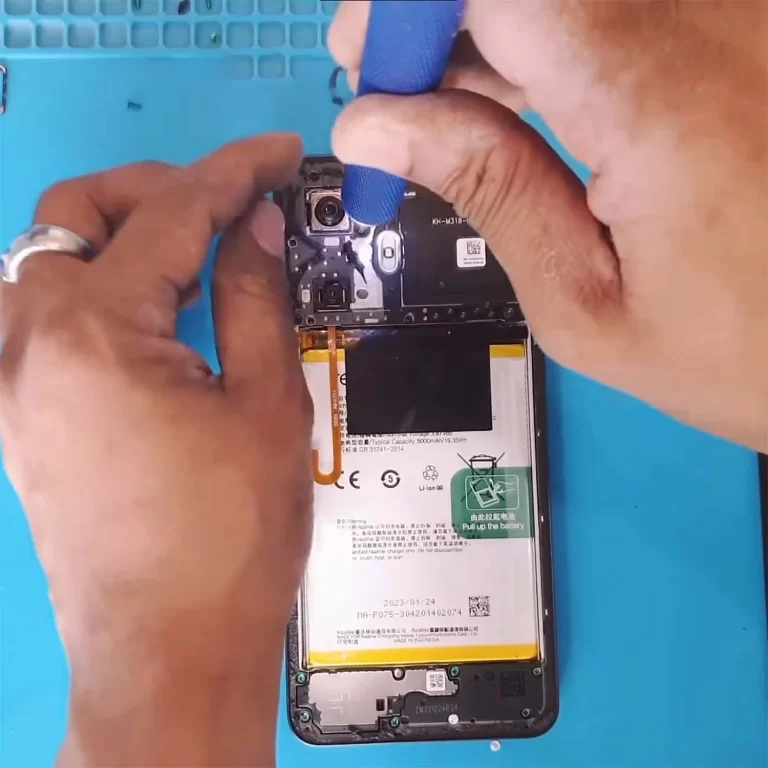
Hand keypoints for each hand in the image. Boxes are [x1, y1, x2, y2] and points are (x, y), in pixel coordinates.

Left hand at [0, 135, 310, 765]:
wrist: (171, 649)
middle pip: (74, 213)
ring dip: (113, 235)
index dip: (233, 173)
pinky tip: (146, 313)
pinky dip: (90, 290)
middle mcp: (26, 346)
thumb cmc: (232, 536)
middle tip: (228, 206)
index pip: (170, 216)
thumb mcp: (268, 405)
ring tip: (189, 253)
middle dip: (157, 189)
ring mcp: (8, 386)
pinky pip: (35, 319)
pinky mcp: (16, 421)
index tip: (279, 154)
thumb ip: (254, 297)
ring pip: (42, 262)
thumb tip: (255, 223)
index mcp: (93, 334)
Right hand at [330, 1, 767, 450]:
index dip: (411, 3)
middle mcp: (715, 19)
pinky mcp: (740, 24)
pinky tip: (516, 93)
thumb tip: (375, 126)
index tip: (367, 62)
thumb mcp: (585, 304)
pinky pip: (614, 8)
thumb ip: (486, 192)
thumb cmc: (743, 348)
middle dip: (437, 14)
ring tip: (444, 107)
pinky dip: (545, 34)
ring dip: (487, 26)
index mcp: (658, 97)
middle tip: (393, 90)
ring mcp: (737, 13)